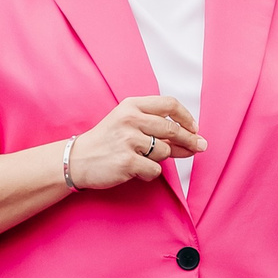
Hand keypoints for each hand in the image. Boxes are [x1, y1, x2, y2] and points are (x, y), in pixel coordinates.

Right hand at [66, 96, 204, 190]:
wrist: (78, 159)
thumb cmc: (107, 142)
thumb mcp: (128, 124)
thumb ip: (156, 128)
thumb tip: (194, 141)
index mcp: (131, 106)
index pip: (169, 104)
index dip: (186, 117)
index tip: (194, 128)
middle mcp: (130, 120)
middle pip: (172, 129)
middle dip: (190, 140)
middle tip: (198, 147)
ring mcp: (128, 141)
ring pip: (164, 152)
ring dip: (159, 159)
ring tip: (142, 160)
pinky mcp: (127, 162)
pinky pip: (154, 169)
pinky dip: (149, 173)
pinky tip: (136, 171)